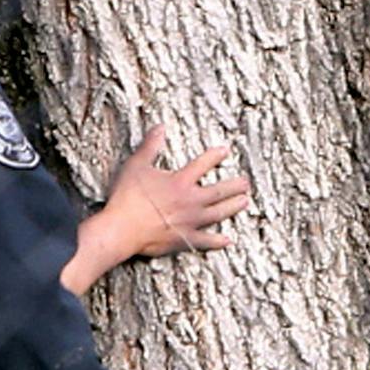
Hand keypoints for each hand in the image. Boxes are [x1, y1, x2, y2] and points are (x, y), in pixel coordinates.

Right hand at [104, 127, 249, 259]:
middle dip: (234, 186)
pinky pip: (205, 241)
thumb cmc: (128, 197)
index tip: (226, 151)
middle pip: (218, 192)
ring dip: (232, 207)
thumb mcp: (137, 165)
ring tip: (244, 202)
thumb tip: (159, 127)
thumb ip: (150, 146)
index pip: (202, 164)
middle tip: (246, 183)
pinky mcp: (185, 239)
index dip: (215, 156)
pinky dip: (217, 241)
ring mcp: (190, 221)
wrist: (123, 228)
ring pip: (218, 213)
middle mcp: (191, 201)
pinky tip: (227, 240)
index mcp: (180, 181)